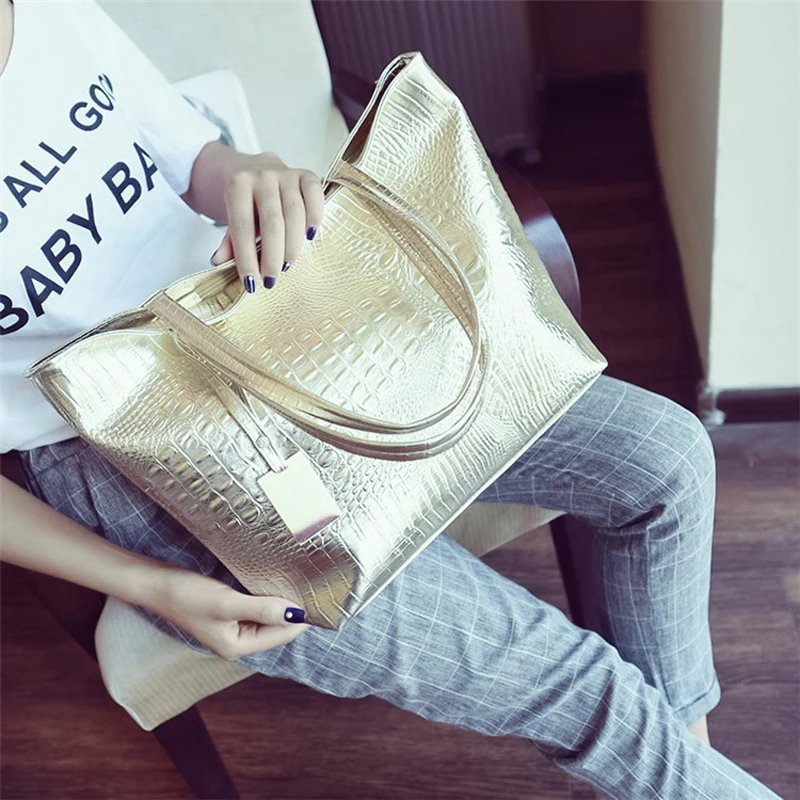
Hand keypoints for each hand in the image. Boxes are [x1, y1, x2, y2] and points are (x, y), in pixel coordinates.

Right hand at [153, 567, 309, 659]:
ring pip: (267, 617)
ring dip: (281, 603)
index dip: (301, 618)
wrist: (154, 583)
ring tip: (300, 583)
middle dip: (293, 611)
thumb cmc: (186, 595)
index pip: (281, 635)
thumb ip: (262, 609)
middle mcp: (236, 641)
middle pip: (276, 628)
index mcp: (237, 647)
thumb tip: (296, 614)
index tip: (322, 598)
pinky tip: (276, 583)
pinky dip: (267, 597)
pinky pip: (256, 608)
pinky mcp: (226, 611)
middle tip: (314, 587)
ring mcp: (231, 627)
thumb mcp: (227, 603)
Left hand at [210, 151, 323, 292]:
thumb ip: (229, 239)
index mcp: (237, 184)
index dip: (247, 257)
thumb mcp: (231, 215)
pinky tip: (310, 236)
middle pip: (272, 222)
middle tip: (271, 279)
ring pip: (295, 213)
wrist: (254, 167)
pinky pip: (315, 194)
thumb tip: (219, 262)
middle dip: (272, 256)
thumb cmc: (244, 199)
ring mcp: (286, 173)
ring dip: (293, 245)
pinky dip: (315, 216)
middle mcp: (262, 175)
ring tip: (287, 265)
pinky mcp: (305, 174)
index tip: (251, 283)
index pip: (242, 227)